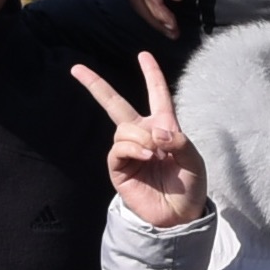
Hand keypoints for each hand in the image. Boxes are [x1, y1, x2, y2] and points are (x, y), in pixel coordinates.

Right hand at [72, 51, 205, 227]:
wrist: (180, 215)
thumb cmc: (190, 185)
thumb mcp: (193, 159)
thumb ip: (178, 141)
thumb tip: (154, 131)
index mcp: (164, 126)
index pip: (157, 94)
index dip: (151, 74)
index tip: (144, 55)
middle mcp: (142, 135)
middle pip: (115, 104)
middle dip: (96, 85)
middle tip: (76, 68)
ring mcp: (128, 151)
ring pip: (123, 129)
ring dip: (141, 138)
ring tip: (156, 155)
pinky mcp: (119, 168)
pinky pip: (118, 148)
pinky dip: (133, 148)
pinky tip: (147, 157)